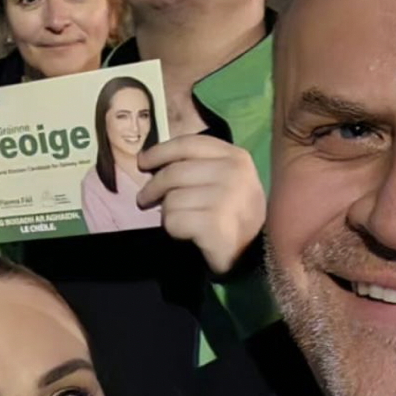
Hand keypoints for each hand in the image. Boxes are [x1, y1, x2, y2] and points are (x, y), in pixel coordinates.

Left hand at [137, 133, 265, 273]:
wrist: (253, 251)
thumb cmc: (232, 213)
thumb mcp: (223, 180)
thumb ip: (195, 166)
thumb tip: (151, 162)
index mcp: (235, 157)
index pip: (187, 144)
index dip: (159, 152)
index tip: (142, 162)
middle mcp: (233, 173)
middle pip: (173, 172)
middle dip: (152, 188)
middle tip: (144, 200)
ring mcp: (226, 198)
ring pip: (171, 199)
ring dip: (168, 213)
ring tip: (182, 220)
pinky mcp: (215, 224)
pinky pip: (173, 220)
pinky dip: (174, 229)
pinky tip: (188, 233)